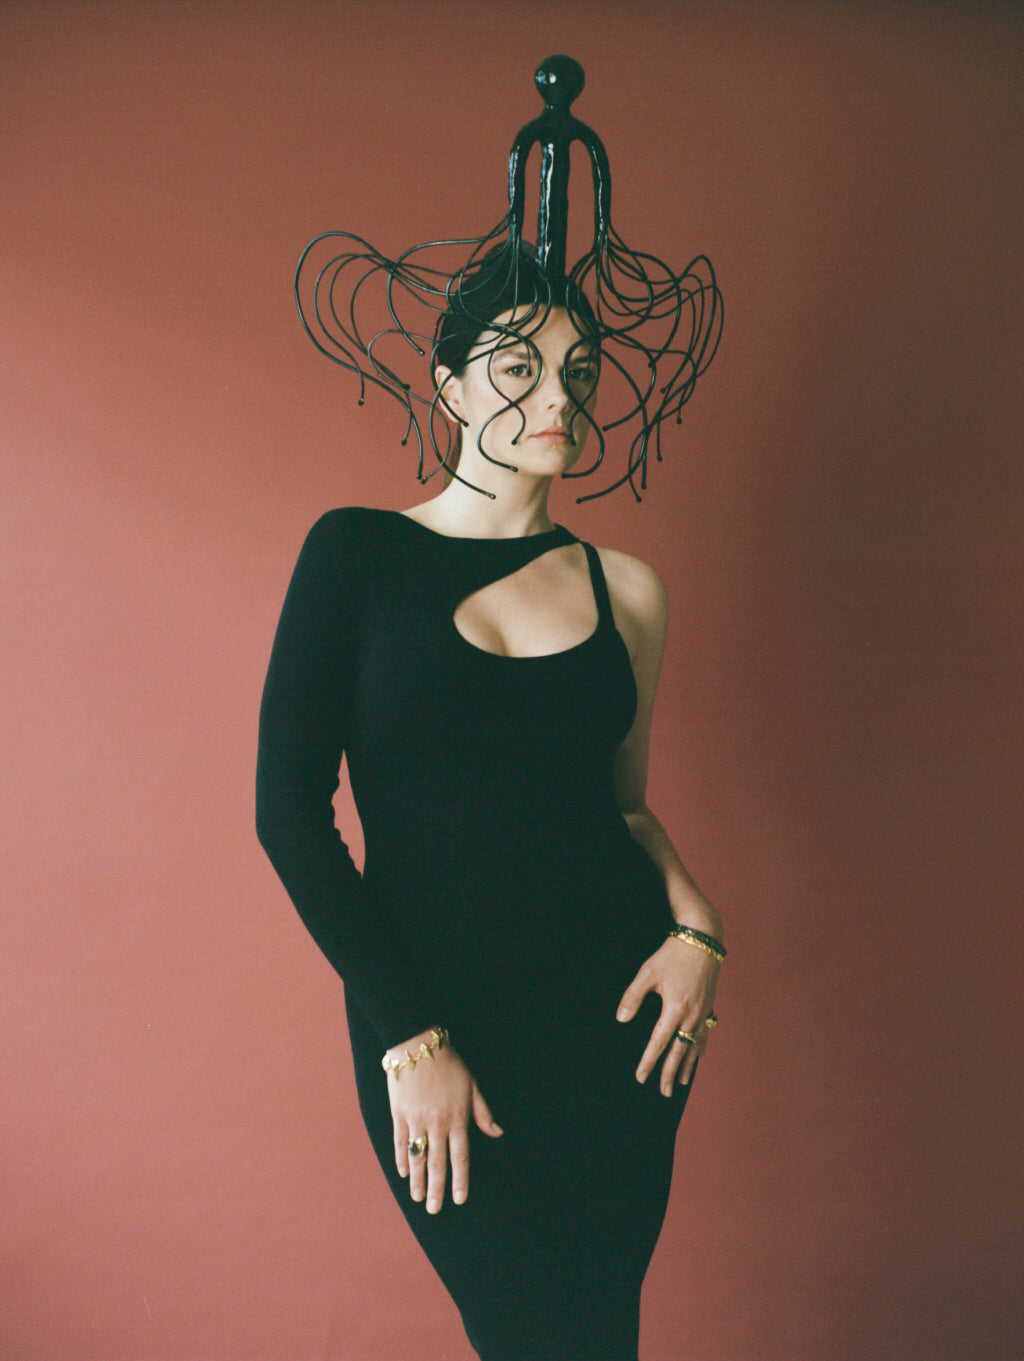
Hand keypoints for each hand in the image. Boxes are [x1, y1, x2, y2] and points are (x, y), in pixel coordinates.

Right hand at [386, 1031, 502, 1213]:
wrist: (418, 1045)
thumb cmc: (449, 1064)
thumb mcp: (472, 1085)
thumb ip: (483, 1113)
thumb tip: (498, 1133)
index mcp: (457, 1118)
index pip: (460, 1157)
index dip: (460, 1180)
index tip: (459, 1199)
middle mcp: (436, 1123)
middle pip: (438, 1163)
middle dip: (437, 1189)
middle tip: (434, 1210)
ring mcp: (416, 1120)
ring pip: (417, 1157)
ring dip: (418, 1180)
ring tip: (417, 1198)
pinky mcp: (399, 1114)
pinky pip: (400, 1142)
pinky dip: (401, 1159)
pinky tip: (403, 1174)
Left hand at [616, 938, 718, 1093]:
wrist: (703, 939)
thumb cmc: (672, 954)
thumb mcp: (648, 972)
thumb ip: (633, 996)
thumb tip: (621, 1019)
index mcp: (675, 1008)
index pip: (659, 1043)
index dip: (649, 1061)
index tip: (641, 1077)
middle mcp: (692, 1015)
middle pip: (679, 1051)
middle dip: (670, 1073)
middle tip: (664, 1092)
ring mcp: (703, 1012)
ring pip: (694, 1046)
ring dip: (687, 1066)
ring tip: (680, 1082)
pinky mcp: (709, 1006)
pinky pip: (705, 1034)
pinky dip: (700, 1048)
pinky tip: (698, 1056)